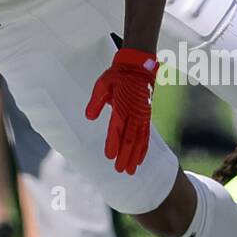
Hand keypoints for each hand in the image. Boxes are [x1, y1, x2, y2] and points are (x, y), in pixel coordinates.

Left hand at [85, 47, 158, 173]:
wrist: (139, 66)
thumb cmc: (118, 75)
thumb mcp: (103, 84)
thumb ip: (96, 101)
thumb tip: (89, 117)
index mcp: (122, 106)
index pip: (117, 128)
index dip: (113, 143)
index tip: (109, 156)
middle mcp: (134, 113)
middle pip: (130, 139)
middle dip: (125, 156)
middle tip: (120, 170)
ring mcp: (142, 116)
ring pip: (139, 140)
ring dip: (134, 156)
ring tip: (131, 170)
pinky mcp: (147, 116)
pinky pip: (146, 135)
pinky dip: (143, 148)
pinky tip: (140, 159)